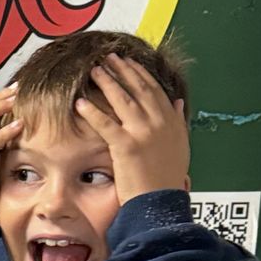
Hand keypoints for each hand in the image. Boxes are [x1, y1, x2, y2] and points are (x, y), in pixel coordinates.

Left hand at [78, 55, 189, 203]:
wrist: (160, 203)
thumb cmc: (166, 179)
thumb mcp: (180, 146)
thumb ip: (177, 122)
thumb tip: (177, 103)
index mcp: (171, 121)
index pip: (153, 89)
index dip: (138, 73)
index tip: (127, 62)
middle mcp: (159, 122)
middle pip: (137, 88)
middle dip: (121, 70)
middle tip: (107, 58)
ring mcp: (143, 133)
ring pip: (122, 100)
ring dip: (106, 82)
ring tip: (93, 71)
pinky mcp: (126, 146)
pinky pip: (105, 123)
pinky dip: (92, 112)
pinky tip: (79, 103)